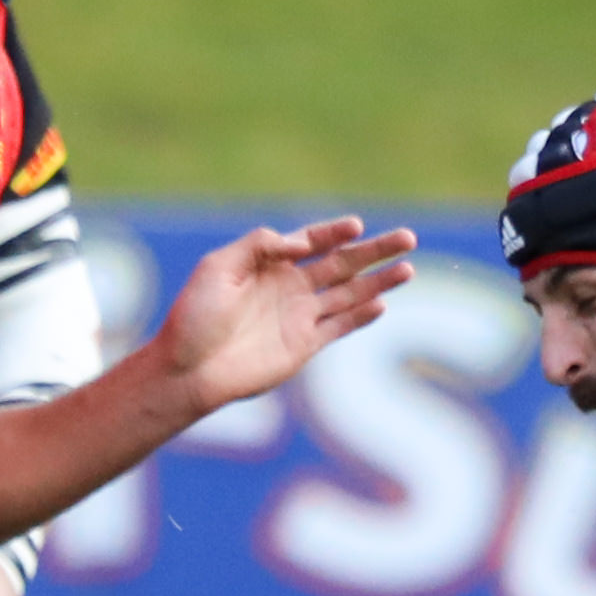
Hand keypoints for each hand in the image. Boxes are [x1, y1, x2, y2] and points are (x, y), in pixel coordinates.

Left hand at [155, 216, 416, 414]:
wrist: (187, 369)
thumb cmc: (194, 316)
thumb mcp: (219, 267)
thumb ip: (260, 245)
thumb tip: (302, 243)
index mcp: (270, 264)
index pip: (314, 241)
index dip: (336, 232)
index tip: (356, 226)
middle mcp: (291, 288)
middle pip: (343, 263)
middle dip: (375, 251)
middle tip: (408, 238)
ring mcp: (300, 317)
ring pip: (350, 294)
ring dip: (379, 282)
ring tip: (408, 268)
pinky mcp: (304, 346)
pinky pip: (339, 327)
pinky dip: (361, 317)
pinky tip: (382, 305)